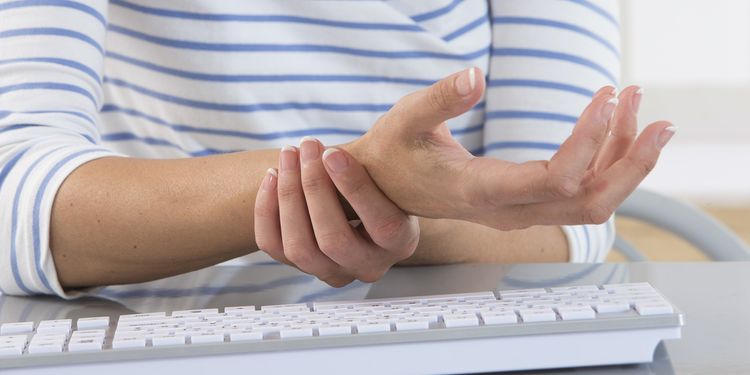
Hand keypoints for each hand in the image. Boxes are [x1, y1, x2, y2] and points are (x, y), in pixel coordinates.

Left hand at [254, 138, 419, 285]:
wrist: (364, 205)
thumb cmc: (386, 179)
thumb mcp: (400, 169)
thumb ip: (400, 149)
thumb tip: (428, 108)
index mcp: (401, 242)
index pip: (381, 223)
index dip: (353, 187)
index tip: (333, 151)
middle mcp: (369, 265)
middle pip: (333, 240)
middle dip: (313, 188)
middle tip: (307, 146)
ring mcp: (334, 272)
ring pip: (300, 248)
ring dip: (288, 197)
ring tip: (288, 155)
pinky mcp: (304, 268)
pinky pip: (275, 247)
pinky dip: (267, 212)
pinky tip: (272, 176)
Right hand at [344, 67, 673, 229]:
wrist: (388, 188)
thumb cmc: (395, 152)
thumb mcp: (405, 118)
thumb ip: (439, 100)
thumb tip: (473, 76)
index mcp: (480, 191)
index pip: (555, 179)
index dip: (589, 141)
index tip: (604, 95)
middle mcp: (508, 211)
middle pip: (591, 204)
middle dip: (632, 164)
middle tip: (659, 119)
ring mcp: (521, 212)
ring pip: (593, 200)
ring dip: (623, 158)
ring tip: (633, 102)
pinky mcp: (528, 202)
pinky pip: (580, 189)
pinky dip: (604, 158)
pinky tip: (610, 120)